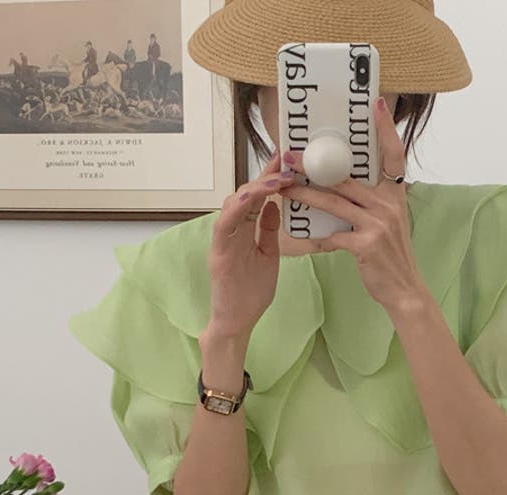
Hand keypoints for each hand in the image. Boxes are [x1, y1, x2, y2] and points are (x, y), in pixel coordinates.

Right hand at [207, 152, 295, 336]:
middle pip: (246, 194)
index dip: (271, 177)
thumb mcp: (268, 256)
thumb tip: (276, 205)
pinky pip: (224, 225)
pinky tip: (253, 197)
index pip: (258, 198)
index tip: (288, 160)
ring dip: (255, 188)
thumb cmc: (250, 294)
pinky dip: (237, 208)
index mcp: (244, 231)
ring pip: (234, 203)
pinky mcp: (218, 254)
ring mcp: (223, 241)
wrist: (237, 323)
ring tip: (277, 178)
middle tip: (286, 160)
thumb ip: (269, 231)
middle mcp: (232, 231)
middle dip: (265, 175)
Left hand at [277, 95, 428, 311]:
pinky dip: (316, 236)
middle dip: (316, 165)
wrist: (404, 290)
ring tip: (285, 188)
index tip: (375, 104)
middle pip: (347, 177)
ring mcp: (378, 223)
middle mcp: (388, 204)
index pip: (394, 154)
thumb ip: (372, 203)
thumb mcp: (390, 223)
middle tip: (292, 156)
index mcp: (395, 195)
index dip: (385, 129)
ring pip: (334, 201)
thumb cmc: (390, 257)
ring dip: (306, 194)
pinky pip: (333, 235)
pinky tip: (303, 236)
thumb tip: (345, 186)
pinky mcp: (366, 244)